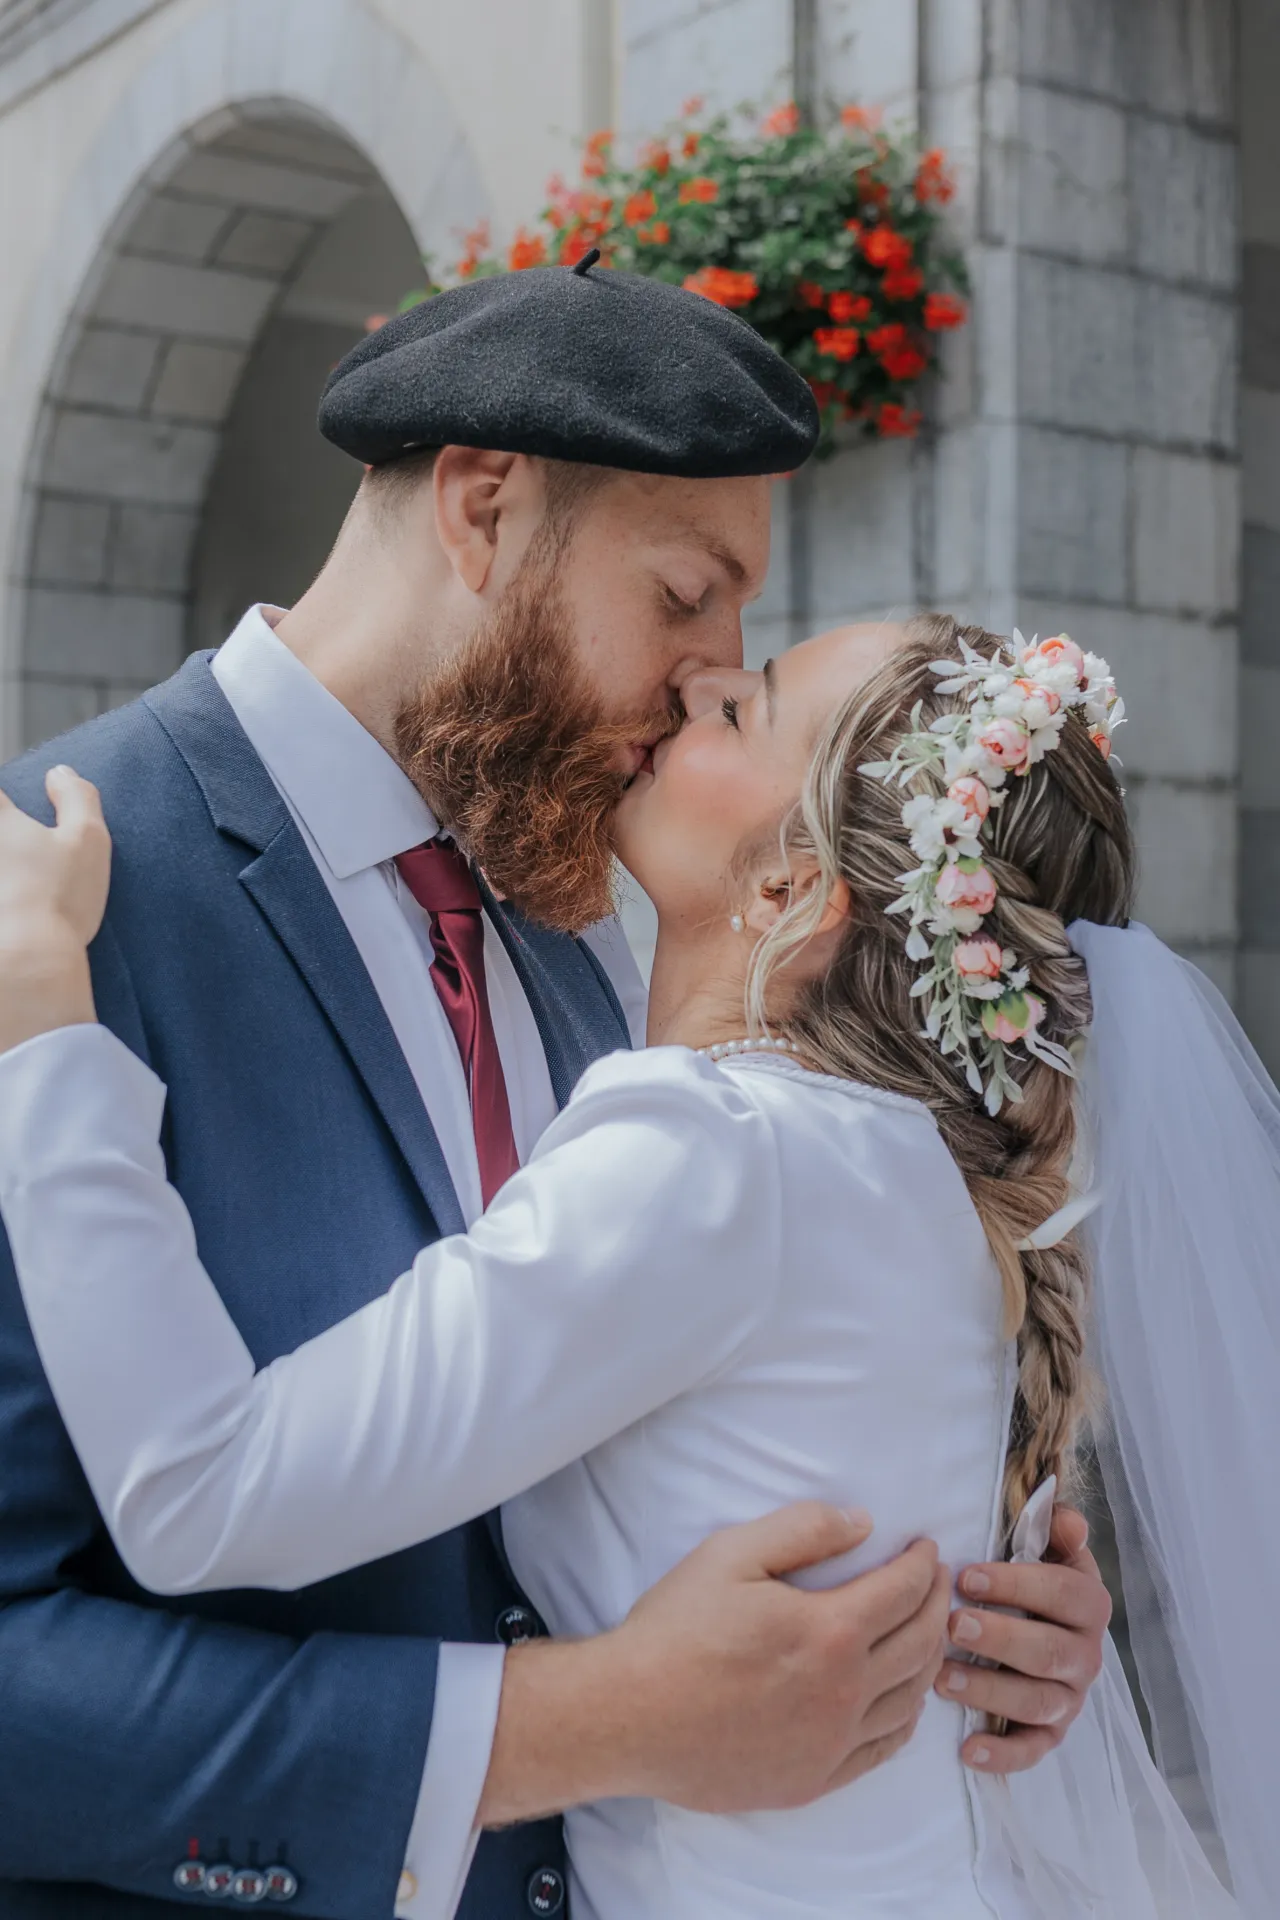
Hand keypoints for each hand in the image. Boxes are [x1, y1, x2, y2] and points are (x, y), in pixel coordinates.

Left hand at [0, 767, 108, 1052]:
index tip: (17, 814)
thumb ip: (78, 797)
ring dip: (7, 870)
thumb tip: (60, 774)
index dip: (8, 802)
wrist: (25, 965)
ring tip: (15, 885)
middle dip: (9, 840)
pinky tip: (11, 916)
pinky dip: (3, 903)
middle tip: (21, 853)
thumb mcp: (88, 840)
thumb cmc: (58, 899)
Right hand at [480, 1502, 949, 1825]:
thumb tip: (863, 1523)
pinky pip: (881, 1749)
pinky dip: (905, 1719)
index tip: (926, 1548)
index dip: (921, 1565)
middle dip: (937, 1605)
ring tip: (928, 1633)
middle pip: (920, 1644)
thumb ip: (803, 1530)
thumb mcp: (731, 1554)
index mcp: (830, 1632)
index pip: (902, 1592)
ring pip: (909, 1699)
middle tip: (938, 1582)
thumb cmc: (676, 1630)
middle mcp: (844, 1692)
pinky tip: (903, 1702)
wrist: (629, 1716)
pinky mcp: (813, 1779)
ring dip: (930, 1660)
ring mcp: (831, 1743)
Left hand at [935, 1504, 1109, 1773]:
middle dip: (1001, 1637)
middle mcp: (1086, 1654)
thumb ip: (1054, 1527)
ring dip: (991, 1691)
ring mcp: (1069, 1697)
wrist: (1033, 1624)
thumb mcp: (1043, 1546)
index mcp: (1087, 1603)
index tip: (966, 1577)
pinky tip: (968, 1751)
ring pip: (1038, 1701)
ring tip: (943, 1678)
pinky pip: (1033, 1750)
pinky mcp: (1050, 1732)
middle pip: (1051, 1651)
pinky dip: (1004, 1756)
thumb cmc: (1026, 1579)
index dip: (1018, 1584)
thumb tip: (1068, 1521)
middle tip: (953, 1625)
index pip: (1064, 1593)